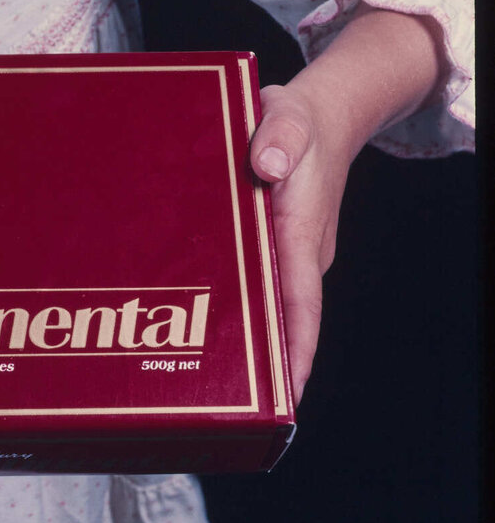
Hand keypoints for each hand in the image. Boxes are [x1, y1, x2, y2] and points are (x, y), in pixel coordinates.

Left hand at [248, 4, 446, 403]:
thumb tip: (265, 168)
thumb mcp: (284, 117)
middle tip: (234, 409)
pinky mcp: (271, 244)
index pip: (299, 303)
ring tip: (209, 383)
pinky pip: (254, 283)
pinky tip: (204, 323)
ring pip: (266, 304)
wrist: (318, 113)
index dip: (292, 349)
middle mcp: (296, 252)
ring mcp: (285, 252)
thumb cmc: (296, 118)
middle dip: (264, 364)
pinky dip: (238, 306)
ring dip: (247, 338)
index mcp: (300, 231)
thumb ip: (276, 138)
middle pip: (282, 319)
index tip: (286, 393)